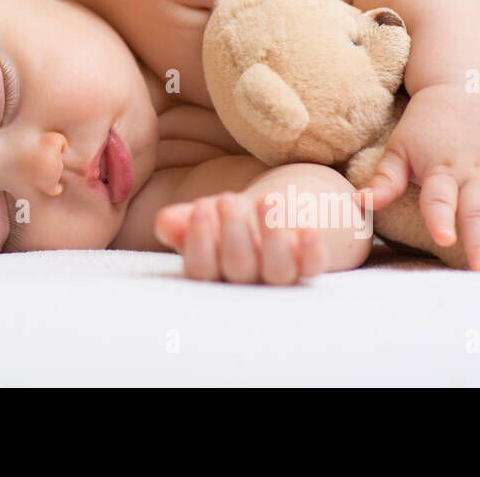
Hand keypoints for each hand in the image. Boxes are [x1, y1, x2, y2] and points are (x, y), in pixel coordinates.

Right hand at [153, 191, 328, 284]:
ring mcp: (280, 275)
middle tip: (229, 198)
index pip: (201, 269)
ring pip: (278, 269)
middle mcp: (247, 280)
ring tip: (267, 200)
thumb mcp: (204, 216)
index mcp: (214, 271)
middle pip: (238, 266)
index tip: (202, 207)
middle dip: (233, 230)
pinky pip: (314, 266)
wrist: (273, 217)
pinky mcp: (310, 266)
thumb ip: (181, 220)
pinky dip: (312, 249)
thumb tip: (166, 222)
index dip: (200, 241)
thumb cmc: (229, 220)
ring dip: (272, 236)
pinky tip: (307, 228)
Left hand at [363, 84, 479, 270]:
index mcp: (438, 171)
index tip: (446, 240)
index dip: (441, 218)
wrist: (457, 87)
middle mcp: (469, 174)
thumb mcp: (397, 149)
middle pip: (476, 210)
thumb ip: (384, 180)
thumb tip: (358, 203)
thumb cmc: (422, 125)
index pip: (438, 199)